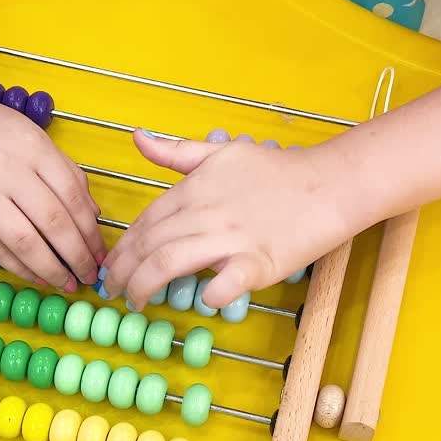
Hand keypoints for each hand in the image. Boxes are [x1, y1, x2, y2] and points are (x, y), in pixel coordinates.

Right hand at [0, 81, 104, 290]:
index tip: (101, 253)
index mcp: (33, 147)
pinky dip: (19, 268)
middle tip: (90, 275)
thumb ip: (65, 172)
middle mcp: (7, 170)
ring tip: (67, 284)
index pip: (72, 197)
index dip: (91, 232)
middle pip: (53, 223)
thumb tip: (93, 214)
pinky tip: (37, 277)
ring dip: (51, 270)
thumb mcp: (32, 136)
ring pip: (25, 242)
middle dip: (77, 257)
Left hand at [102, 130, 357, 309]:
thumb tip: (138, 138)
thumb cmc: (276, 171)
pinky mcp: (257, 261)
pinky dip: (210, 294)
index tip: (112, 267)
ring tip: (136, 302)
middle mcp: (205, 213)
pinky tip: (202, 301)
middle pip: (149, 245)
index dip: (122, 248)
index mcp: (194, 190)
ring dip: (145, 285)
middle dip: (123, 273)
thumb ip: (176, 152)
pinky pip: (225, 282)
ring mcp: (230, 238)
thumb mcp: (221, 152)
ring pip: (171, 262)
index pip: (144, 223)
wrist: (329, 183)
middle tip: (114, 291)